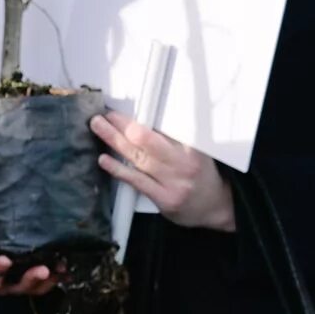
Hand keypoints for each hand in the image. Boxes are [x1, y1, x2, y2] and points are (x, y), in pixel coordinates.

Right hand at [0, 215, 55, 295]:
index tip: (4, 260)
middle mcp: (3, 283)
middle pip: (18, 286)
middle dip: (30, 279)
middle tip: (42, 270)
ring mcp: (19, 283)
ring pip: (36, 286)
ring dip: (49, 279)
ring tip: (60, 267)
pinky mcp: (33, 279)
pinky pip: (47, 282)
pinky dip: (58, 276)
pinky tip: (67, 266)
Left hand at [91, 111, 234, 231]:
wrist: (217, 208)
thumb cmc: (201, 175)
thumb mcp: (194, 152)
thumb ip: (172, 138)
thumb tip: (141, 119)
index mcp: (192, 147)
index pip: (166, 125)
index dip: (144, 114)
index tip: (126, 105)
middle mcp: (184, 162)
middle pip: (146, 139)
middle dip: (122, 124)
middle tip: (104, 114)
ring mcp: (174, 182)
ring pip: (138, 157)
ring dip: (114, 139)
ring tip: (97, 126)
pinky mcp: (165, 198)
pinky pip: (137, 181)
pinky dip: (118, 169)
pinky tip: (103, 159)